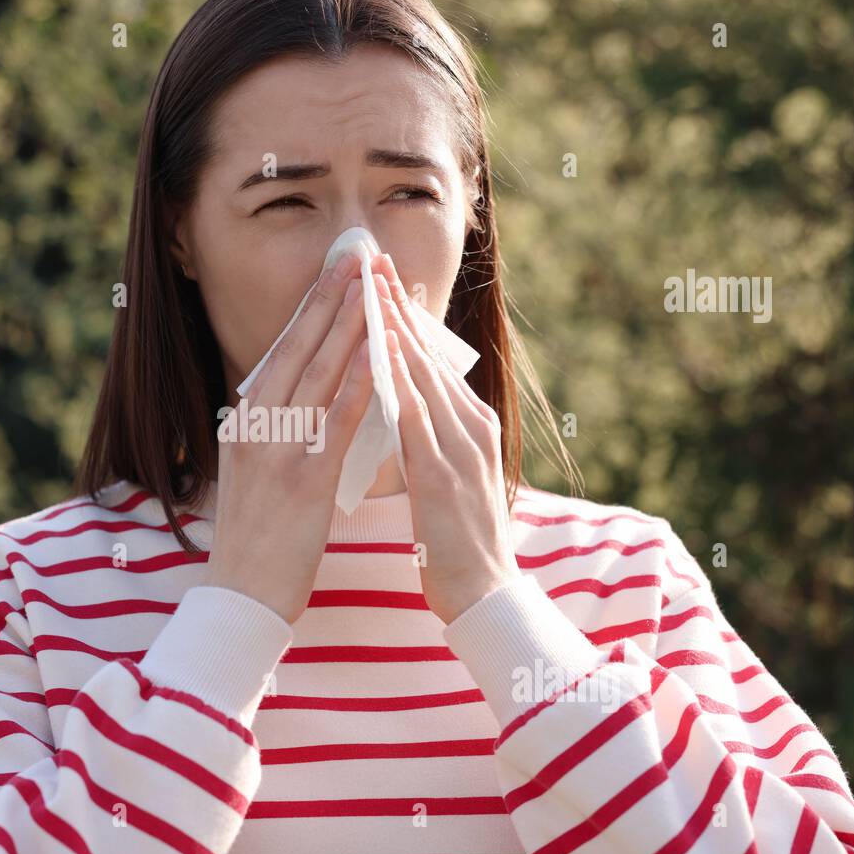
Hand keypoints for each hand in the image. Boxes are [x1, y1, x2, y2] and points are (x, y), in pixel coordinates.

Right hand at [206, 252, 373, 624]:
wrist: (242, 596)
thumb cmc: (255, 541)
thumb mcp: (252, 474)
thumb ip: (271, 434)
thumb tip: (295, 400)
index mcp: (244, 423)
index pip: (281, 354)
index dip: (309, 311)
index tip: (331, 275)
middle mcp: (256, 426)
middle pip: (298, 350)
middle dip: (328, 300)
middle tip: (354, 258)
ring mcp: (278, 450)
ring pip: (319, 374)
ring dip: (348, 327)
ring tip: (371, 286)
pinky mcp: (305, 478)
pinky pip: (337, 420)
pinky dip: (359, 383)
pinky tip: (378, 353)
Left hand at [368, 252, 522, 624]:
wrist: (484, 594)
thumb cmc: (456, 542)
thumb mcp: (446, 476)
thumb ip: (430, 438)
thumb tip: (404, 406)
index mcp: (467, 425)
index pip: (430, 361)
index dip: (404, 318)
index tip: (381, 279)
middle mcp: (468, 425)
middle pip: (426, 354)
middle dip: (397, 305)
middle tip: (372, 259)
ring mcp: (459, 446)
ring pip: (421, 375)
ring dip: (393, 329)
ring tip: (370, 285)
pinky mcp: (444, 472)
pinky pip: (415, 416)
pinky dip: (395, 380)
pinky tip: (376, 352)